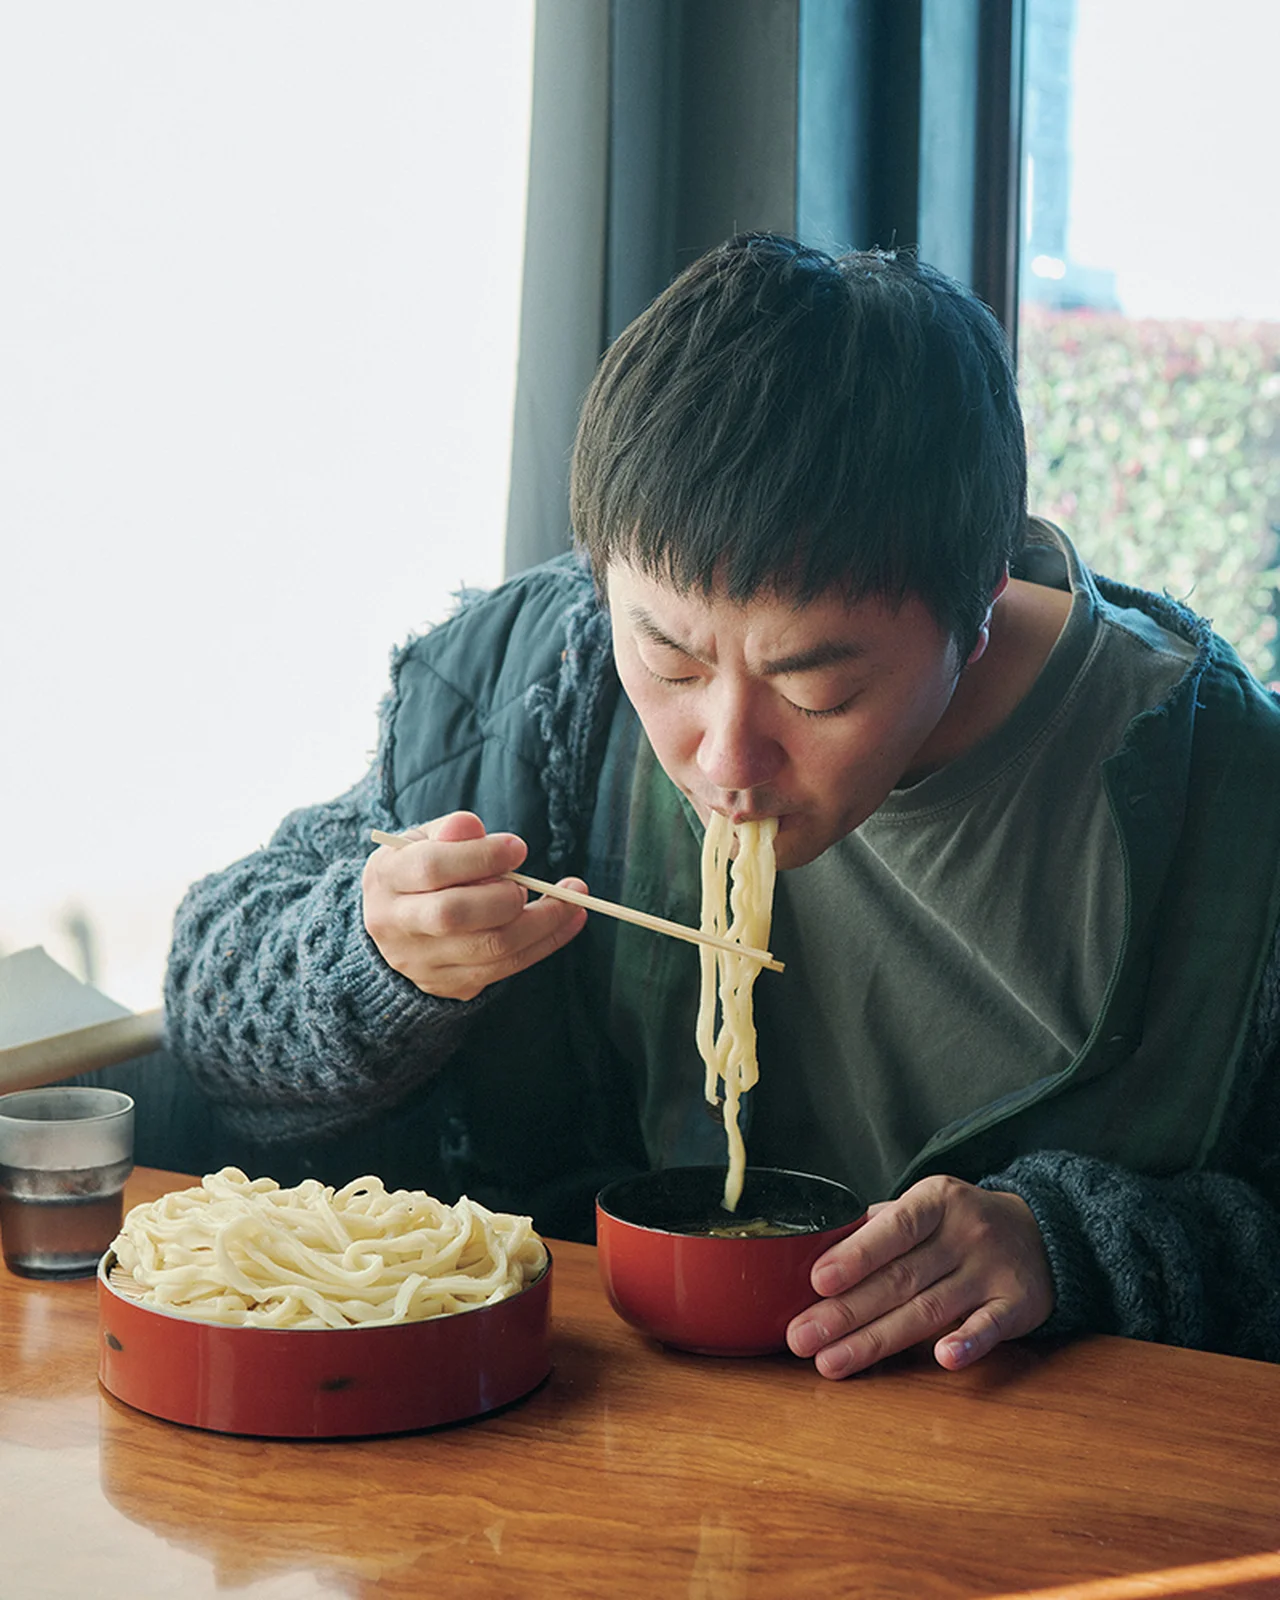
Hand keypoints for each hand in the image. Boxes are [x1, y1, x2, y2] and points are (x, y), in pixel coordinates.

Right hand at [362, 812, 587, 999]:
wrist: (396, 927)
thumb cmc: (419, 872)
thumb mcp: (423, 841)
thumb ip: (449, 831)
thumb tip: (473, 828)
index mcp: (385, 879)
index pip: (431, 868)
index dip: (479, 857)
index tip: (518, 848)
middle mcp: (396, 925)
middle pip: (453, 916)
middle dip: (504, 897)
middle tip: (526, 882)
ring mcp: (421, 962)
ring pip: (489, 948)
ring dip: (542, 922)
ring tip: (568, 899)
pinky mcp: (450, 985)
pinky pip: (507, 968)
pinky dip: (547, 942)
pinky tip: (570, 920)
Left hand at [785, 1175, 1053, 1377]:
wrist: (1045, 1232)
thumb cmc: (963, 1223)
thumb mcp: (927, 1206)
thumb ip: (880, 1226)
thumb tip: (821, 1250)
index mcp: (936, 1202)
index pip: (893, 1229)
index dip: (855, 1256)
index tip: (817, 1282)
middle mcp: (965, 1233)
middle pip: (899, 1279)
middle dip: (845, 1312)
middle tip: (800, 1339)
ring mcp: (992, 1271)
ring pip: (929, 1310)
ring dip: (877, 1340)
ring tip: (833, 1361)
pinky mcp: (1018, 1305)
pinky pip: (990, 1326)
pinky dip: (968, 1343)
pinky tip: (943, 1358)